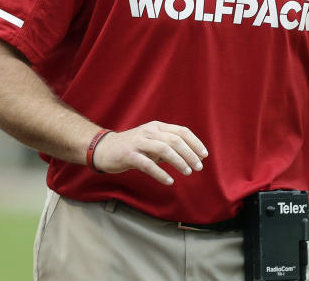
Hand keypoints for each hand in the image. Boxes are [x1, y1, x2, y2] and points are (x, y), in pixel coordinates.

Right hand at [91, 121, 208, 184]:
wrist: (104, 149)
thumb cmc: (132, 147)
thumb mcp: (151, 142)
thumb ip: (168, 146)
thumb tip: (189, 156)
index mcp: (157, 127)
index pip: (181, 131)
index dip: (195, 143)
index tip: (204, 155)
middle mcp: (149, 131)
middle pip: (175, 140)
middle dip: (189, 154)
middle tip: (198, 167)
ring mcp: (139, 142)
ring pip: (164, 149)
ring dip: (178, 161)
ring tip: (188, 172)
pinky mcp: (129, 155)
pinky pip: (148, 164)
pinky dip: (160, 173)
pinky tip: (169, 181)